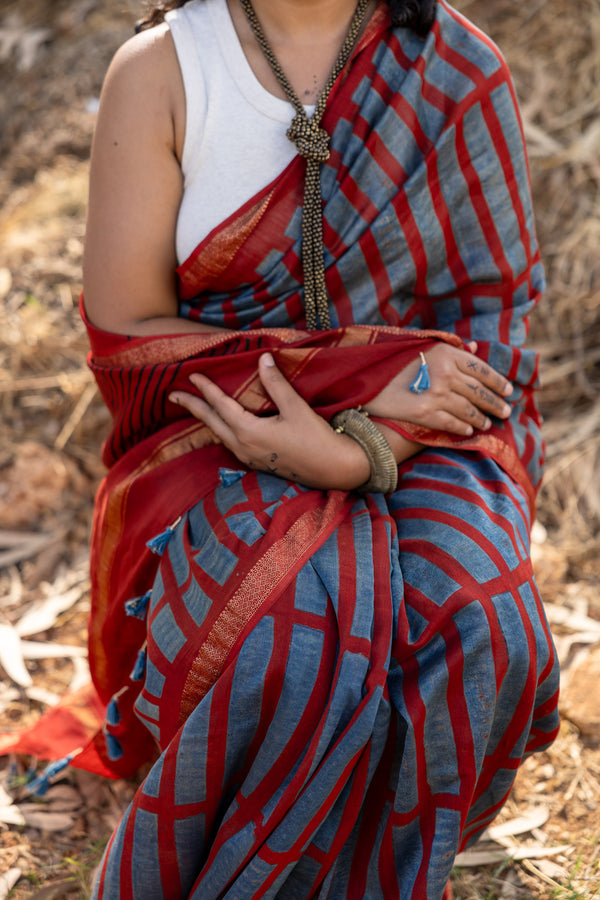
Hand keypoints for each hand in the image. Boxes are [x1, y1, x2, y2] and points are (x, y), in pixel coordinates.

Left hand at [168, 353, 371, 490]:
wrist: (333, 470)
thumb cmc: (317, 439)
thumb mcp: (296, 408)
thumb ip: (276, 383)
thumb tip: (263, 359)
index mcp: (249, 432)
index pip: (220, 406)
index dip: (205, 389)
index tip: (191, 375)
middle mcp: (243, 447)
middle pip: (211, 423)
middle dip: (193, 408)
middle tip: (173, 395)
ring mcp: (249, 457)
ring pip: (219, 435)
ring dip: (205, 420)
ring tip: (194, 408)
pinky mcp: (257, 462)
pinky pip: (229, 443)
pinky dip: (219, 430)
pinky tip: (221, 425)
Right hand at [365, 342, 512, 436]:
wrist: (363, 382)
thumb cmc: (391, 363)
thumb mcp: (420, 346)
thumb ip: (448, 347)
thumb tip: (475, 348)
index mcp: (445, 353)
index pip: (481, 369)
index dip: (498, 381)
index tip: (508, 390)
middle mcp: (444, 373)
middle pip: (479, 392)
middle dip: (496, 403)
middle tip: (506, 411)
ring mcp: (436, 394)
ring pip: (468, 410)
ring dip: (481, 418)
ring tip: (487, 423)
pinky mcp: (425, 414)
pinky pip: (452, 423)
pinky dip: (463, 428)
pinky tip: (469, 431)